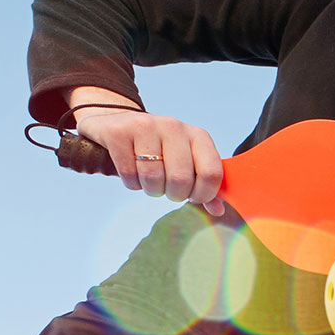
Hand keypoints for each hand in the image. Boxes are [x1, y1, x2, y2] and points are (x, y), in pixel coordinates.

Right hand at [67, 86, 224, 215]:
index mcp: (198, 135)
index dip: (203, 194)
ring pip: (153, 177)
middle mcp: (174, 126)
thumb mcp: (185, 162)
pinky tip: (132, 172)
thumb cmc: (158, 148)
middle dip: (173, 194)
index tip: (193, 196)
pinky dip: (131, 183)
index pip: (212, 173)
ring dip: (150, 189)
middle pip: (181, 179)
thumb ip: (203, 184)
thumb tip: (218, 210)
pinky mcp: (119, 132)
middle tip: (167, 188)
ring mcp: (145, 126)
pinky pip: (129, 174)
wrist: (116, 124)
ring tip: (149, 180)